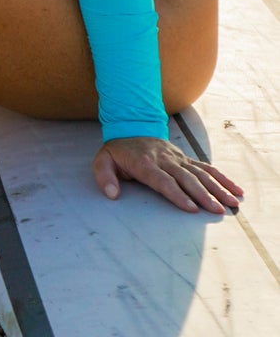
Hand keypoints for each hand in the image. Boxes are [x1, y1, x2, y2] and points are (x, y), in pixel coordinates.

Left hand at [93, 136, 242, 214]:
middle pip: (186, 179)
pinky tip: (235, 189)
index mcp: (145, 163)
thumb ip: (104, 177)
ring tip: (232, 203)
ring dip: (217, 188)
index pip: (163, 181)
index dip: (177, 195)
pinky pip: (206, 168)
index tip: (191, 208)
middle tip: (217, 211)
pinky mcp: (185, 158)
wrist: (130, 126)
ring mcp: (177, 158)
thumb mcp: (102, 161)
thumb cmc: (118, 150)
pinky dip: (222, 178)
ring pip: (200, 173)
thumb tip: (112, 194)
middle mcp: (165, 160)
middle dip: (203, 195)